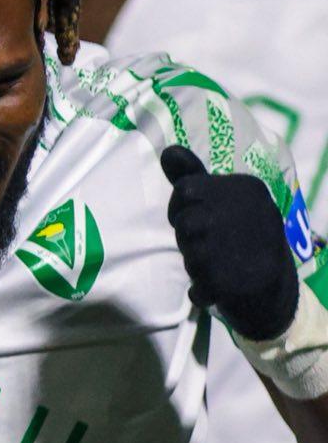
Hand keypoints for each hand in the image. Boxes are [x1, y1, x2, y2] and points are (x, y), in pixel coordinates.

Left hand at [160, 146, 297, 340]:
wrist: (275, 291)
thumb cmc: (240, 240)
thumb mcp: (220, 201)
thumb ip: (192, 176)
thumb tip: (167, 149)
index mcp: (248, 187)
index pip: (185, 188)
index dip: (184, 208)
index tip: (204, 219)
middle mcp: (249, 211)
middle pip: (184, 220)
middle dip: (189, 237)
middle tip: (215, 246)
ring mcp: (243, 245)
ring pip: (190, 253)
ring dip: (197, 264)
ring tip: (220, 265)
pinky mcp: (237, 280)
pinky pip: (197, 287)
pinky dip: (202, 292)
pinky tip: (219, 288)